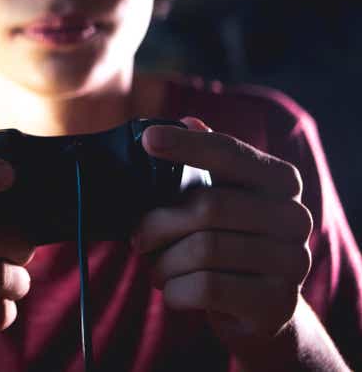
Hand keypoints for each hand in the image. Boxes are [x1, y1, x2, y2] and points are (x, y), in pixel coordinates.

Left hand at [133, 117, 312, 355]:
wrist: (258, 310)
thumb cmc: (228, 241)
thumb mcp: (220, 198)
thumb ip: (206, 162)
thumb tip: (188, 121)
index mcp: (281, 181)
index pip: (229, 153)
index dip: (187, 145)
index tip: (147, 139)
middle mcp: (295, 217)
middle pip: (207, 207)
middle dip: (158, 224)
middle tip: (137, 238)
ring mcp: (293, 262)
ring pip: (203, 249)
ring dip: (164, 261)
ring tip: (156, 266)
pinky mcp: (277, 303)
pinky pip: (205, 287)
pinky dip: (174, 288)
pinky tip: (170, 288)